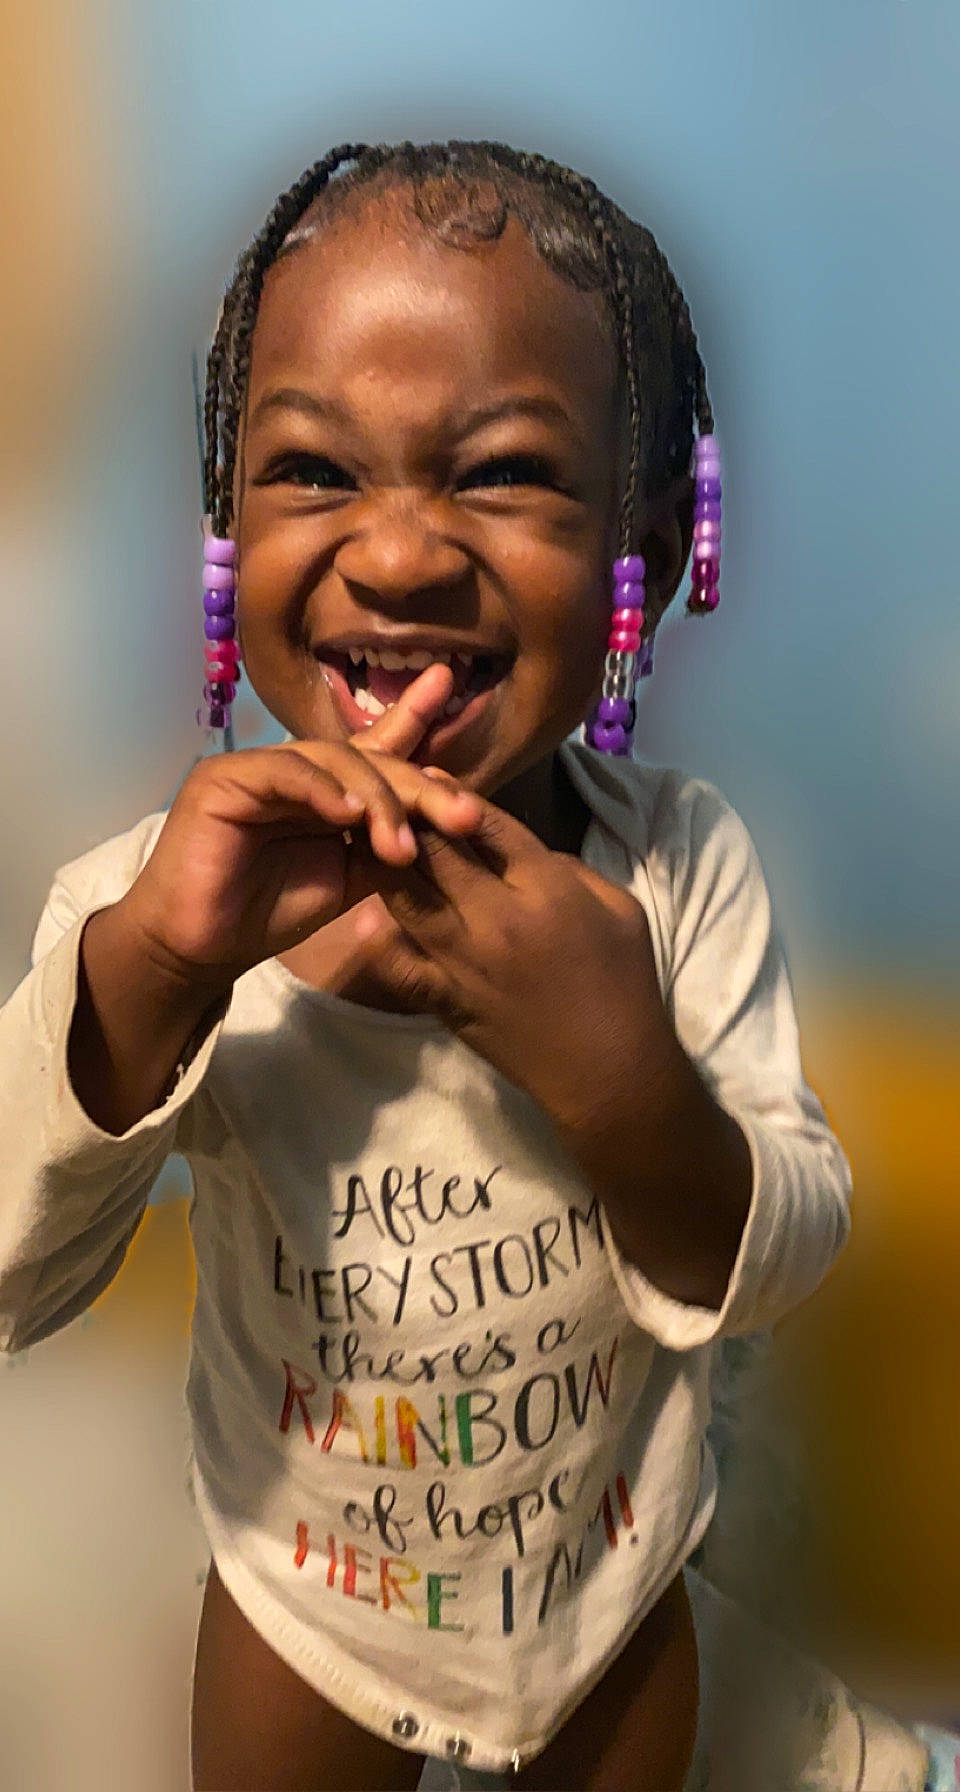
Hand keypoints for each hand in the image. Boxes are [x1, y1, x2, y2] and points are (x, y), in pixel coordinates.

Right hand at [116, 667, 482, 998]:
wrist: (202, 947)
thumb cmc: (269, 913)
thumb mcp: (349, 880)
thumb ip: (387, 850)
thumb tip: (443, 826)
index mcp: (328, 790)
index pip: (377, 748)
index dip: (413, 717)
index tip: (450, 685)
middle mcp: (297, 770)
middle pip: (369, 757)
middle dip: (421, 785)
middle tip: (465, 816)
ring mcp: (259, 767)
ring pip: (334, 759)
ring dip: (379, 800)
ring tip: (402, 846)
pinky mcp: (224, 778)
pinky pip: (284, 770)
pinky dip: (322, 790)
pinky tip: (348, 815)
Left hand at [349, 784, 677, 1135]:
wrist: (608, 1071)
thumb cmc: (626, 984)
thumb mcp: (620, 907)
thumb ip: (571, 869)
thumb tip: (525, 855)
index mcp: (545, 889)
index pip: (486, 826)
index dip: (452, 796)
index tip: (428, 776)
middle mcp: (496, 918)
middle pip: (436, 852)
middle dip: (408, 818)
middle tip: (382, 796)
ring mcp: (464, 961)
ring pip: (405, 898)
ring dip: (383, 865)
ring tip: (364, 841)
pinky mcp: (445, 999)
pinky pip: (399, 964)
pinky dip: (381, 940)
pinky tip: (366, 918)